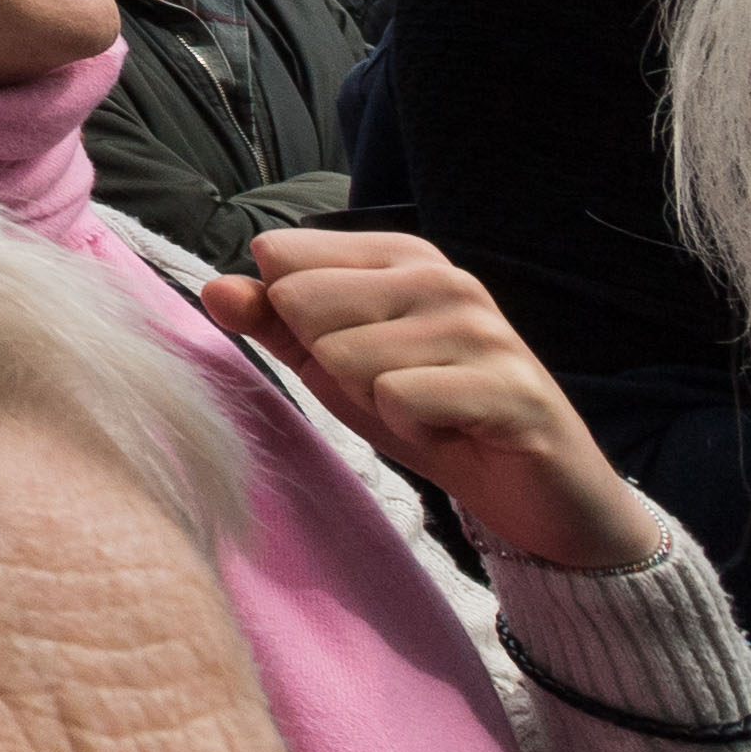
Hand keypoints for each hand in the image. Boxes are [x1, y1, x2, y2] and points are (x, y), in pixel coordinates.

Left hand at [201, 233, 674, 571]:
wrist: (536, 495)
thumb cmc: (431, 417)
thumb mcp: (335, 367)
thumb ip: (274, 323)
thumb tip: (215, 288)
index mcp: (400, 256)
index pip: (281, 258)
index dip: (295, 323)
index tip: (351, 353)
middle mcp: (442, 277)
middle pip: (304, 303)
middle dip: (331, 366)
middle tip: (391, 390)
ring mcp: (479, 328)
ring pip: (346, 356)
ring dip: (374, 401)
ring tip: (425, 409)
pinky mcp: (507, 385)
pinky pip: (398, 398)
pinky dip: (412, 427)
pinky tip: (453, 430)